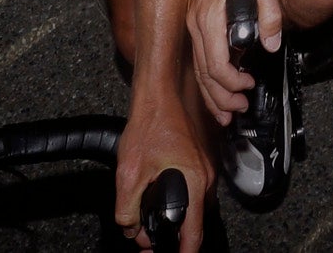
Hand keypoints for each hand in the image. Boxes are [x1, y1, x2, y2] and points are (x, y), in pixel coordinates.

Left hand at [115, 97, 213, 250]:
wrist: (158, 95)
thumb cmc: (149, 124)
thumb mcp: (129, 173)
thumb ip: (127, 210)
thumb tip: (131, 230)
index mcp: (194, 182)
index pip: (194, 233)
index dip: (183, 252)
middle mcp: (205, 176)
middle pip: (195, 222)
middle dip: (173, 236)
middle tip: (148, 240)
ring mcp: (204, 168)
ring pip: (194, 207)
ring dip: (176, 218)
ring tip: (148, 222)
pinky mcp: (198, 161)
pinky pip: (192, 191)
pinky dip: (179, 201)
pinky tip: (157, 197)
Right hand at [186, 0, 281, 124]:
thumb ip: (270, 14)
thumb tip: (272, 43)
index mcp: (209, 16)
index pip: (215, 64)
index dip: (231, 83)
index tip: (248, 87)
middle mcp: (196, 23)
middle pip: (203, 73)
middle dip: (220, 97)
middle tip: (238, 109)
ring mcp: (193, 22)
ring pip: (197, 69)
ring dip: (211, 93)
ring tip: (226, 111)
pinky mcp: (196, 21)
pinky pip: (198, 57)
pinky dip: (206, 77)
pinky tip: (215, 87)